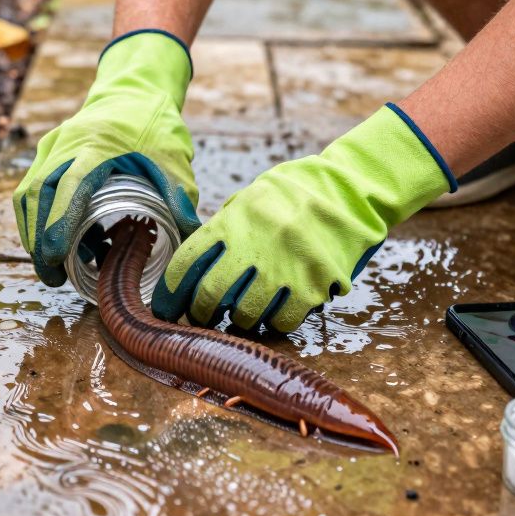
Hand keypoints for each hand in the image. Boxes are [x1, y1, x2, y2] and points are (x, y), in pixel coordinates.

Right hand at [14, 30, 201, 285]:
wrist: (133, 89)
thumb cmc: (154, 124)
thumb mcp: (173, 158)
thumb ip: (179, 197)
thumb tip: (188, 238)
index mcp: (95, 146)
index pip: (68, 186)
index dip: (58, 223)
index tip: (55, 257)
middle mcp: (65, 145)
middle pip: (36, 195)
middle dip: (37, 240)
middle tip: (52, 276)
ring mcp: (51, 147)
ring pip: (28, 195)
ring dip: (34, 233)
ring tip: (54, 267)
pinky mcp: (46, 153)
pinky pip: (33, 189)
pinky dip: (40, 219)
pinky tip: (62, 243)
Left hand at [153, 105, 455, 332]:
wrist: (348, 191)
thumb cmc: (292, 195)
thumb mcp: (250, 199)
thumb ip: (222, 229)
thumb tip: (192, 264)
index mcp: (234, 220)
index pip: (187, 261)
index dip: (170, 291)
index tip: (166, 307)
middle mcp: (256, 245)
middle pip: (211, 294)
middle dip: (200, 313)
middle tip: (200, 318)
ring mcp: (285, 268)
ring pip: (246, 314)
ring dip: (237, 321)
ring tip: (238, 316)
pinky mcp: (313, 286)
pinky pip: (283, 320)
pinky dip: (273, 324)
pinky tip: (271, 316)